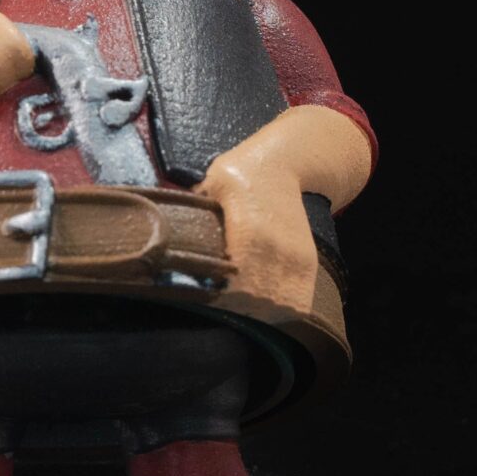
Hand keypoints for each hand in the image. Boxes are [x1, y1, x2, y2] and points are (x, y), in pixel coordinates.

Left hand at [198, 123, 319, 319]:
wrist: (283, 163)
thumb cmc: (239, 174)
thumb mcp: (210, 187)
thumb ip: (195, 216)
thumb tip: (169, 239)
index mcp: (249, 234)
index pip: (234, 287)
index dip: (217, 297)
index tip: (204, 294)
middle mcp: (276, 250)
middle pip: (254, 303)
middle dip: (235, 308)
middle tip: (218, 302)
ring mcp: (295, 259)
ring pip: (277, 307)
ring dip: (258, 312)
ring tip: (239, 305)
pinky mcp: (308, 263)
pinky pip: (297, 302)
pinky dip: (280, 310)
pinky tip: (262, 305)